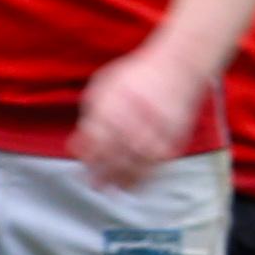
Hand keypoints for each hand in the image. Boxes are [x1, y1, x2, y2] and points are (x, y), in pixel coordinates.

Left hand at [72, 45, 208, 190]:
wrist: (178, 64)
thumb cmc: (135, 76)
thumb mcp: (103, 87)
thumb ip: (89, 115)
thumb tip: (75, 145)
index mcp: (114, 102)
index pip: (97, 135)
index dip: (89, 154)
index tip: (82, 166)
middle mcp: (136, 114)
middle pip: (117, 150)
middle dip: (105, 172)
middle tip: (95, 186)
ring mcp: (158, 124)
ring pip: (139, 158)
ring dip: (125, 178)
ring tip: (114, 190)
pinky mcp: (175, 132)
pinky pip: (160, 159)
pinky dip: (147, 174)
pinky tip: (136, 184)